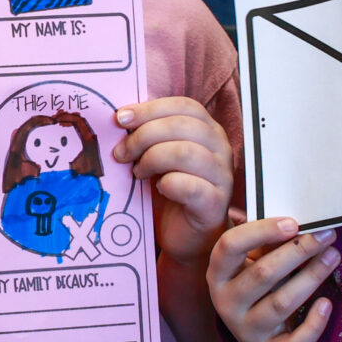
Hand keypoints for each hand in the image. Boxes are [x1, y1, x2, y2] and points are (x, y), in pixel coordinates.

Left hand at [112, 97, 232, 266]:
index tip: (120, 118)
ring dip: (152, 159)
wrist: (186, 236)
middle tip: (121, 153)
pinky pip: (191, 186)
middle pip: (183, 125)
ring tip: (138, 172)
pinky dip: (168, 184)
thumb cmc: (171, 192)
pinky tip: (158, 189)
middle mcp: (221, 149)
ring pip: (186, 152)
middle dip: (144, 135)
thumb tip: (120, 118)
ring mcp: (222, 176)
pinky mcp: (216, 204)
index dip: (150, 109)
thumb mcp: (157, 156)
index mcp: (208, 131)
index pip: (184, 106)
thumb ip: (147, 136)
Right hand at [209, 216, 338, 341]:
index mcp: (217, 273)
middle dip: (298, 251)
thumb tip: (295, 216)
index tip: (293, 223)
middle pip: (263, 274)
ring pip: (281, 304)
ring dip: (311, 277)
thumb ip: (262, 237)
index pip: (230, 246)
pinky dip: (313, 325)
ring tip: (332, 256)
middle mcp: (226, 302)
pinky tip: (326, 303)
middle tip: (326, 235)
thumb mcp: (248, 257)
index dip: (261, 232)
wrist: (246, 324)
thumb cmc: (252, 278)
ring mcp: (245, 330)